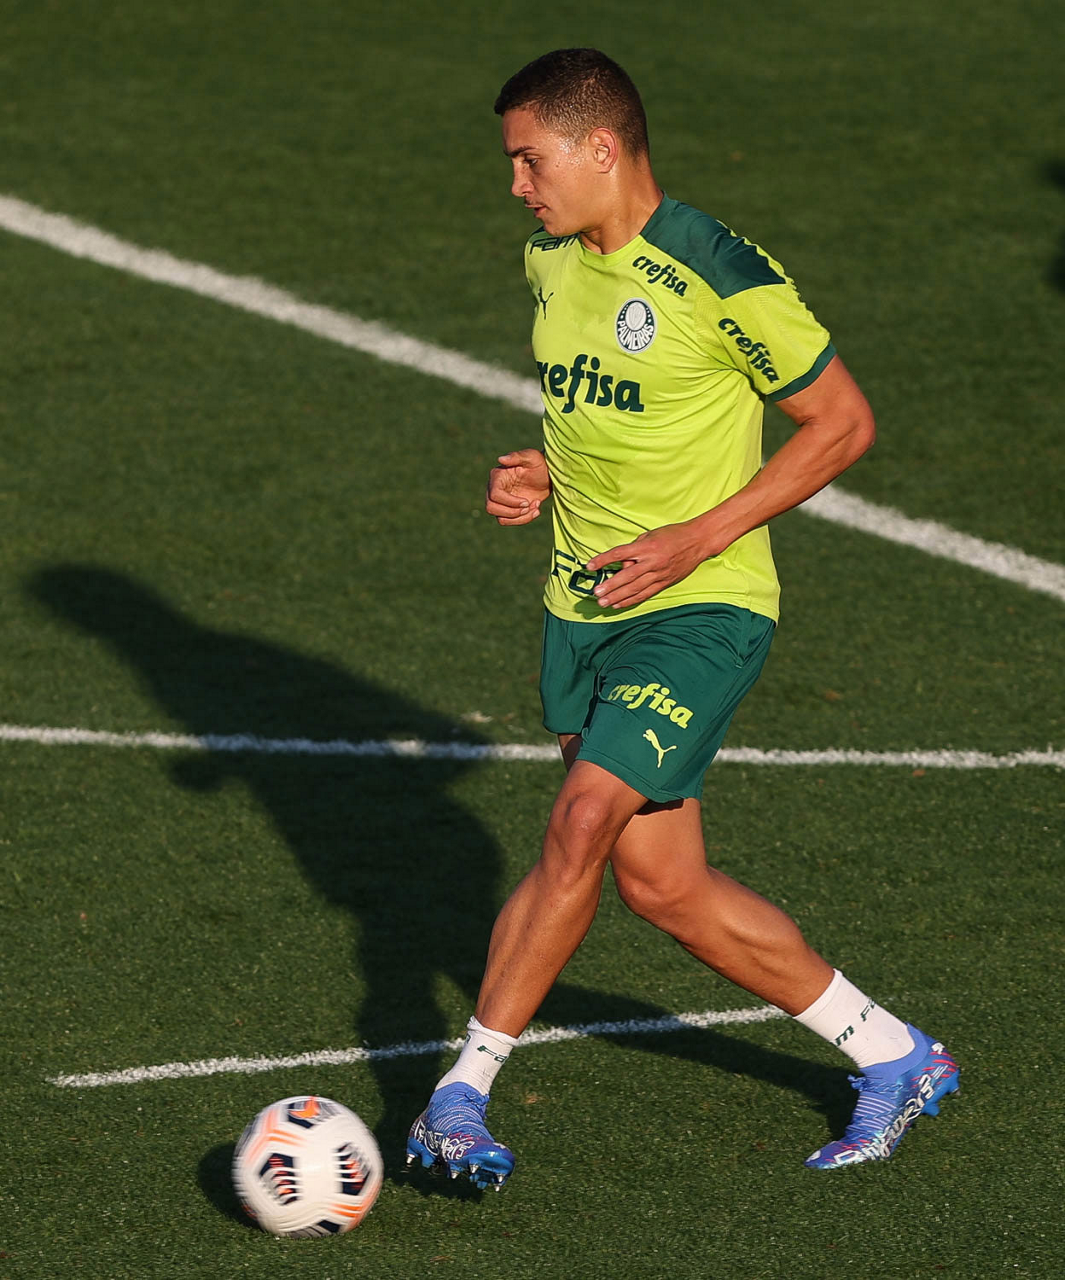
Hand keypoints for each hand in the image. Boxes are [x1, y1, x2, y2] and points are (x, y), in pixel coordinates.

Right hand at [485, 449, 551, 525]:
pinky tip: (536, 509)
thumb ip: (516, 456)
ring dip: (520, 517)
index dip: (509, 502)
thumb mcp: (531, 457)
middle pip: (491, 508)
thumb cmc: (539, 463)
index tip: (527, 501)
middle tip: (529, 506)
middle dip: (512, 512)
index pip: (494, 495)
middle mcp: (495, 489)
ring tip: (535, 508)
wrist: (548, 475)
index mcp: (497, 477)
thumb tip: (500, 459)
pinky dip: (524, 519)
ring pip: (501, 518)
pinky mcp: (510, 509)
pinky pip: (510, 521)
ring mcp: (501, 501)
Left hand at [586, 521, 712, 608]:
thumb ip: (634, 548)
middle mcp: (652, 562)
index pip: (619, 554)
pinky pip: (645, 594)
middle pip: (626, 577)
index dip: (603, 560)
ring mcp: (659, 574)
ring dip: (617, 597)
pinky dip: (631, 600)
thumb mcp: (650, 534)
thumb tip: (623, 564)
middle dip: (610, 586)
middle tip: (596, 593)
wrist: (698, 541)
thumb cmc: (672, 534)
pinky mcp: (665, 583)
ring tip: (603, 603)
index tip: (589, 566)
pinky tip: (619, 604)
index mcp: (646, 546)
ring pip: (635, 589)